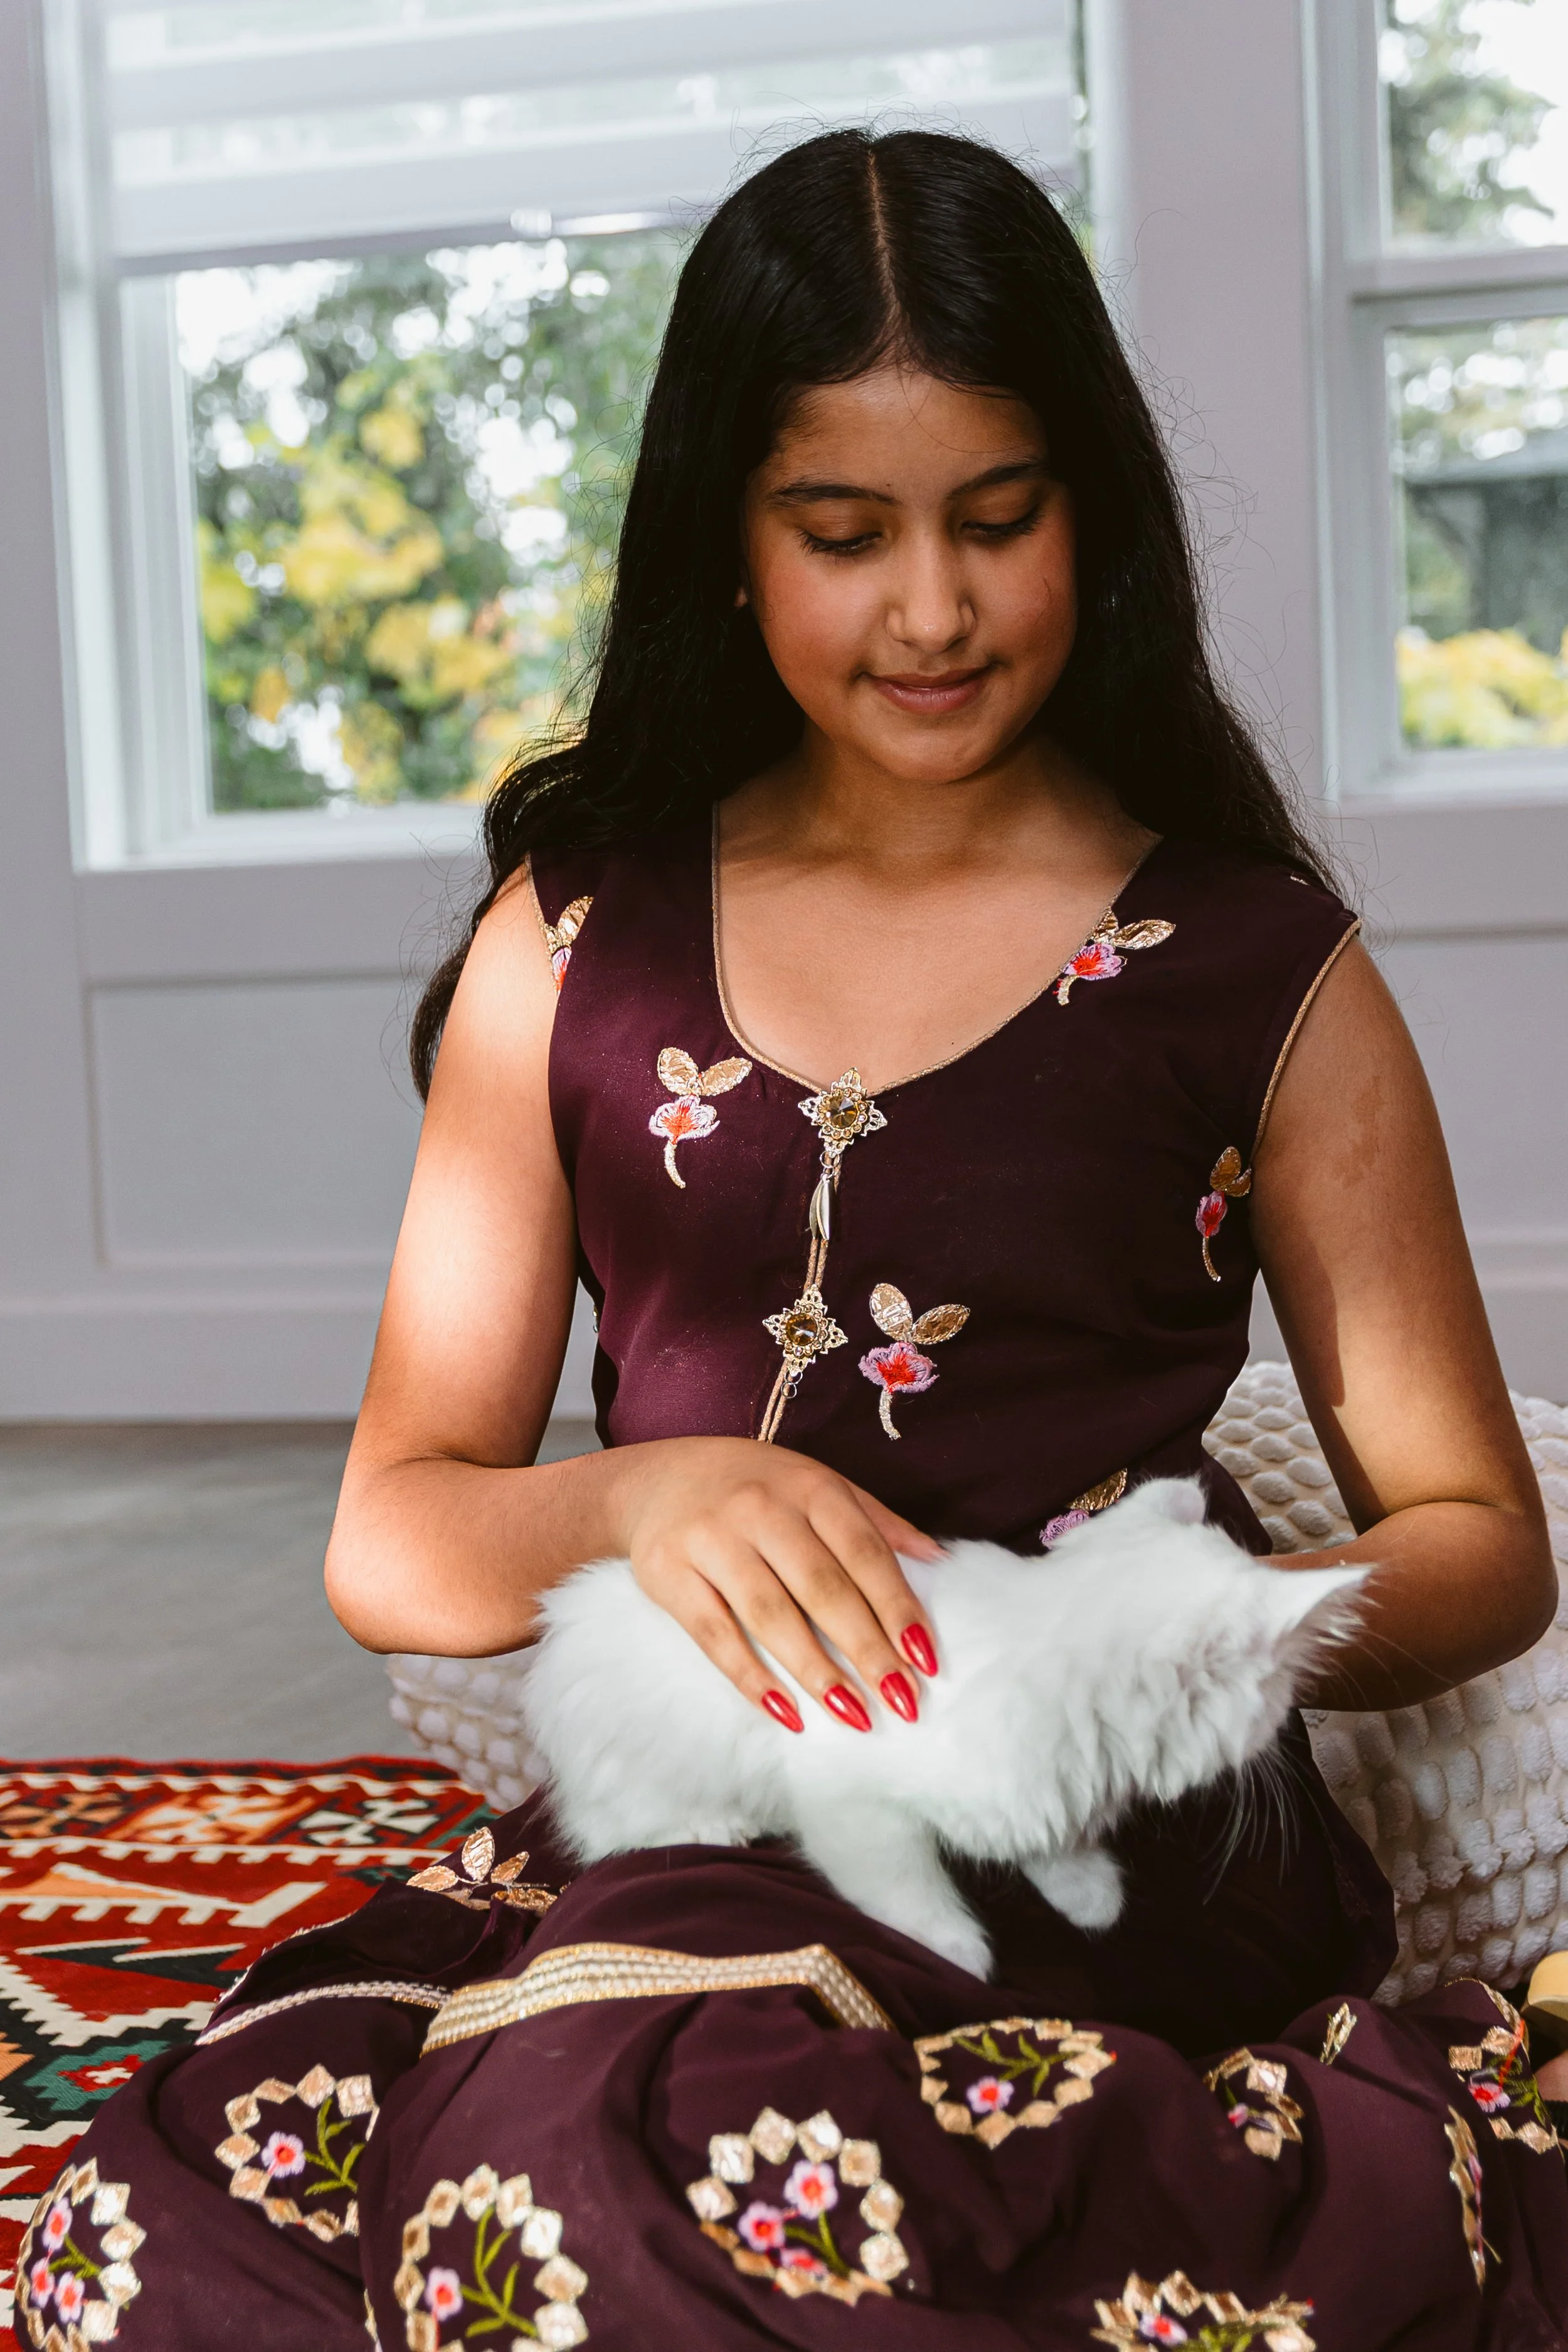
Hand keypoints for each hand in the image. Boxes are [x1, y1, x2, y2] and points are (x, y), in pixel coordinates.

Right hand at [616, 1437, 942, 1730]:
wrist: (656, 1478)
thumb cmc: (754, 1487)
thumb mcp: (817, 1485)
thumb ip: (876, 1521)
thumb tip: (938, 1560)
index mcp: (810, 1487)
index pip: (865, 1554)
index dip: (898, 1608)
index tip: (927, 1659)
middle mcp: (762, 1509)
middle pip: (823, 1588)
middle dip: (867, 1649)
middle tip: (902, 1700)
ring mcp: (712, 1540)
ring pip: (772, 1615)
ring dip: (816, 1671)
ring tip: (854, 1714)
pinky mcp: (670, 1573)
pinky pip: (715, 1635)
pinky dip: (751, 1678)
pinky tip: (786, 1712)